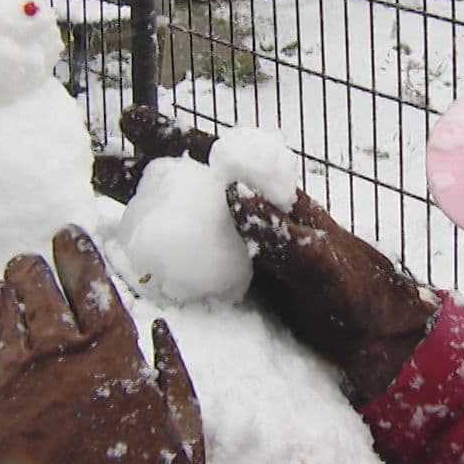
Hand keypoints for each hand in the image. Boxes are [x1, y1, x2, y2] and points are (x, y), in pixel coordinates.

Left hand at [0, 226, 205, 463]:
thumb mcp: (185, 421)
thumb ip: (172, 367)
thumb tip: (156, 325)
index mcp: (115, 351)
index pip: (90, 280)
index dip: (76, 252)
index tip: (66, 234)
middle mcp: (65, 354)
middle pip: (39, 288)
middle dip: (33, 266)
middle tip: (30, 261)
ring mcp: (22, 380)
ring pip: (4, 312)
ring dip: (4, 289)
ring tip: (4, 280)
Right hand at [103, 106, 435, 402]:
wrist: (372, 342)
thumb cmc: (357, 293)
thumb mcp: (321, 261)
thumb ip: (280, 231)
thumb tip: (231, 191)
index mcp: (271, 196)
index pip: (216, 157)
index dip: (172, 138)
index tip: (131, 121)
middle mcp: (247, 219)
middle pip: (185, 186)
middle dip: (139, 174)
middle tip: (91, 166)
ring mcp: (235, 254)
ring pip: (178, 224)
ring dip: (139, 215)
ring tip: (91, 210)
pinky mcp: (229, 288)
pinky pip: (184, 265)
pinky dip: (154, 258)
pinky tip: (124, 263)